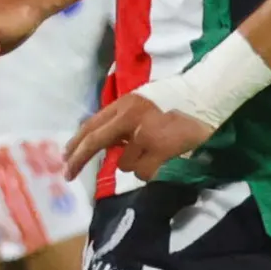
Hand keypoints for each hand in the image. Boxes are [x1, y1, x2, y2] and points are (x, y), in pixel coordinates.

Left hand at [64, 92, 208, 180]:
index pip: (90, 125)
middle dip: (78, 160)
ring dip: (132, 164)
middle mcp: (129, 119)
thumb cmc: (174, 97)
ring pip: (124, 163)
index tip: (65, 157)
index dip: (75, 143)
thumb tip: (107, 141)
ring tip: (149, 154)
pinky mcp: (161, 149)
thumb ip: (122, 119)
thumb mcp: (140, 101)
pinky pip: (143, 172)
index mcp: (122, 104)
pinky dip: (147, 172)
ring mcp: (144, 135)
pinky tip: (158, 162)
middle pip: (95, 142)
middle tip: (68, 174)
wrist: (205, 95)